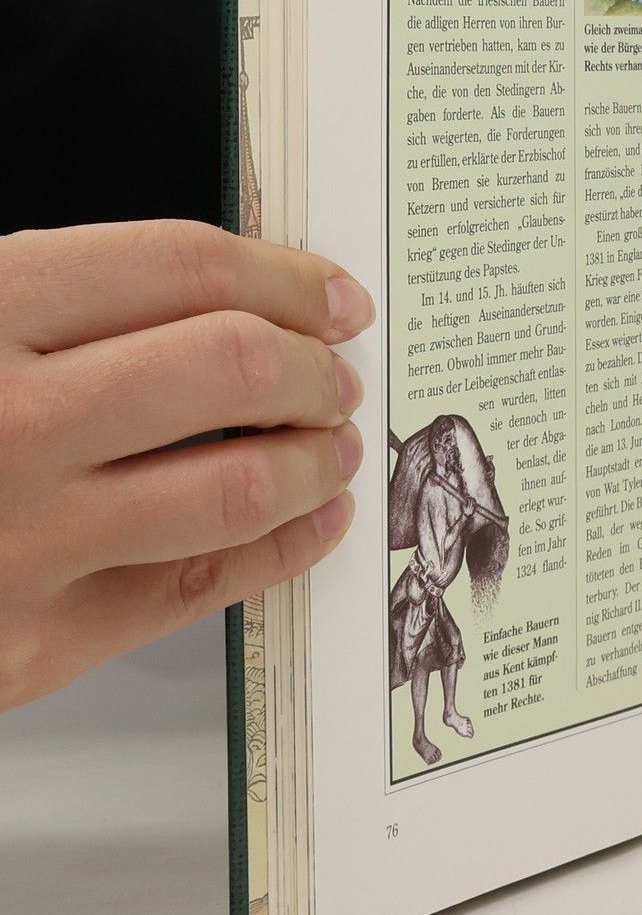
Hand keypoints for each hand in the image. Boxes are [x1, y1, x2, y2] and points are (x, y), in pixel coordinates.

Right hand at [0, 221, 373, 710]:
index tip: (332, 293)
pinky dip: (287, 547)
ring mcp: (22, 542)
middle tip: (336, 371)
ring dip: (319, 457)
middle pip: (230, 365)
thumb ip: (56, 303)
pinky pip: (201, 588)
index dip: (285, 274)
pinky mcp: (31, 649)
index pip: (180, 266)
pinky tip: (316, 520)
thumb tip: (227, 293)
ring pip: (241, 483)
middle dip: (311, 365)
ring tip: (335, 441)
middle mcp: (4, 423)